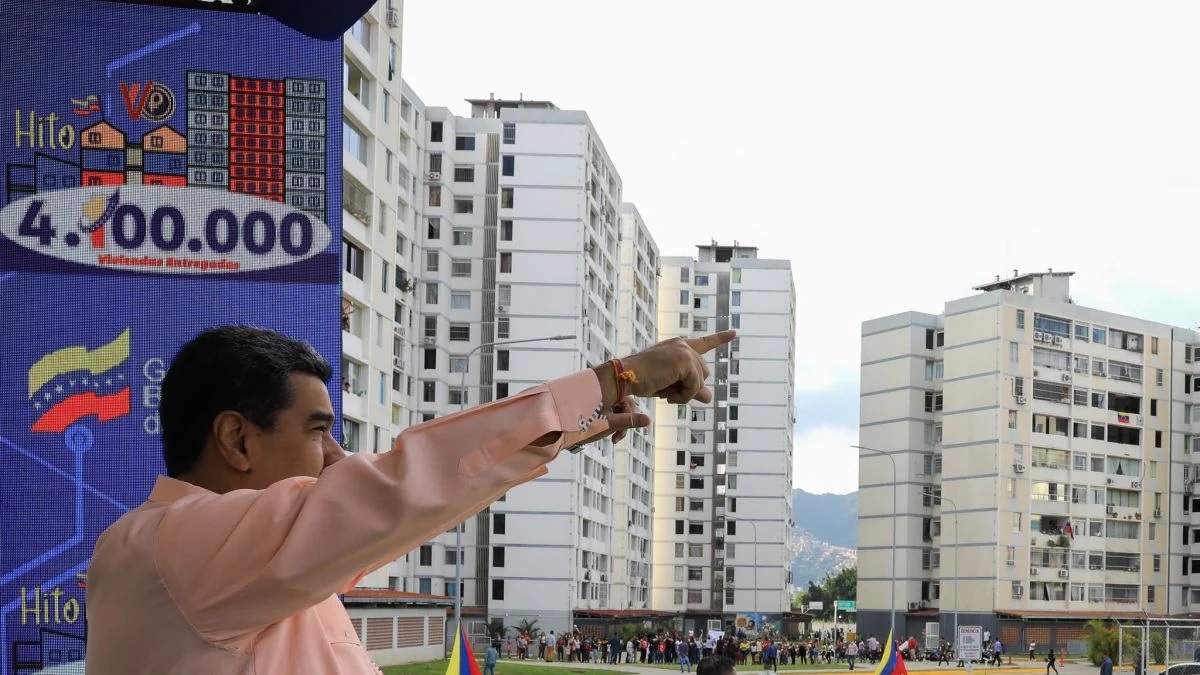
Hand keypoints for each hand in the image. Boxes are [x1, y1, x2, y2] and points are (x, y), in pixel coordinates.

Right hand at [603, 330, 735, 404]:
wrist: (625, 377)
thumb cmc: (643, 380)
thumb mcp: (670, 385)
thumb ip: (691, 389)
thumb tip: (709, 397)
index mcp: (678, 346)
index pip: (704, 343)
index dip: (720, 339)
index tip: (734, 333)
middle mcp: (683, 344)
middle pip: (703, 373)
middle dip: (690, 388)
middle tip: (669, 393)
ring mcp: (684, 351)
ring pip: (700, 381)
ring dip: (686, 393)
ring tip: (666, 394)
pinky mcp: (684, 361)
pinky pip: (695, 386)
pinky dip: (684, 396)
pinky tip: (668, 395)